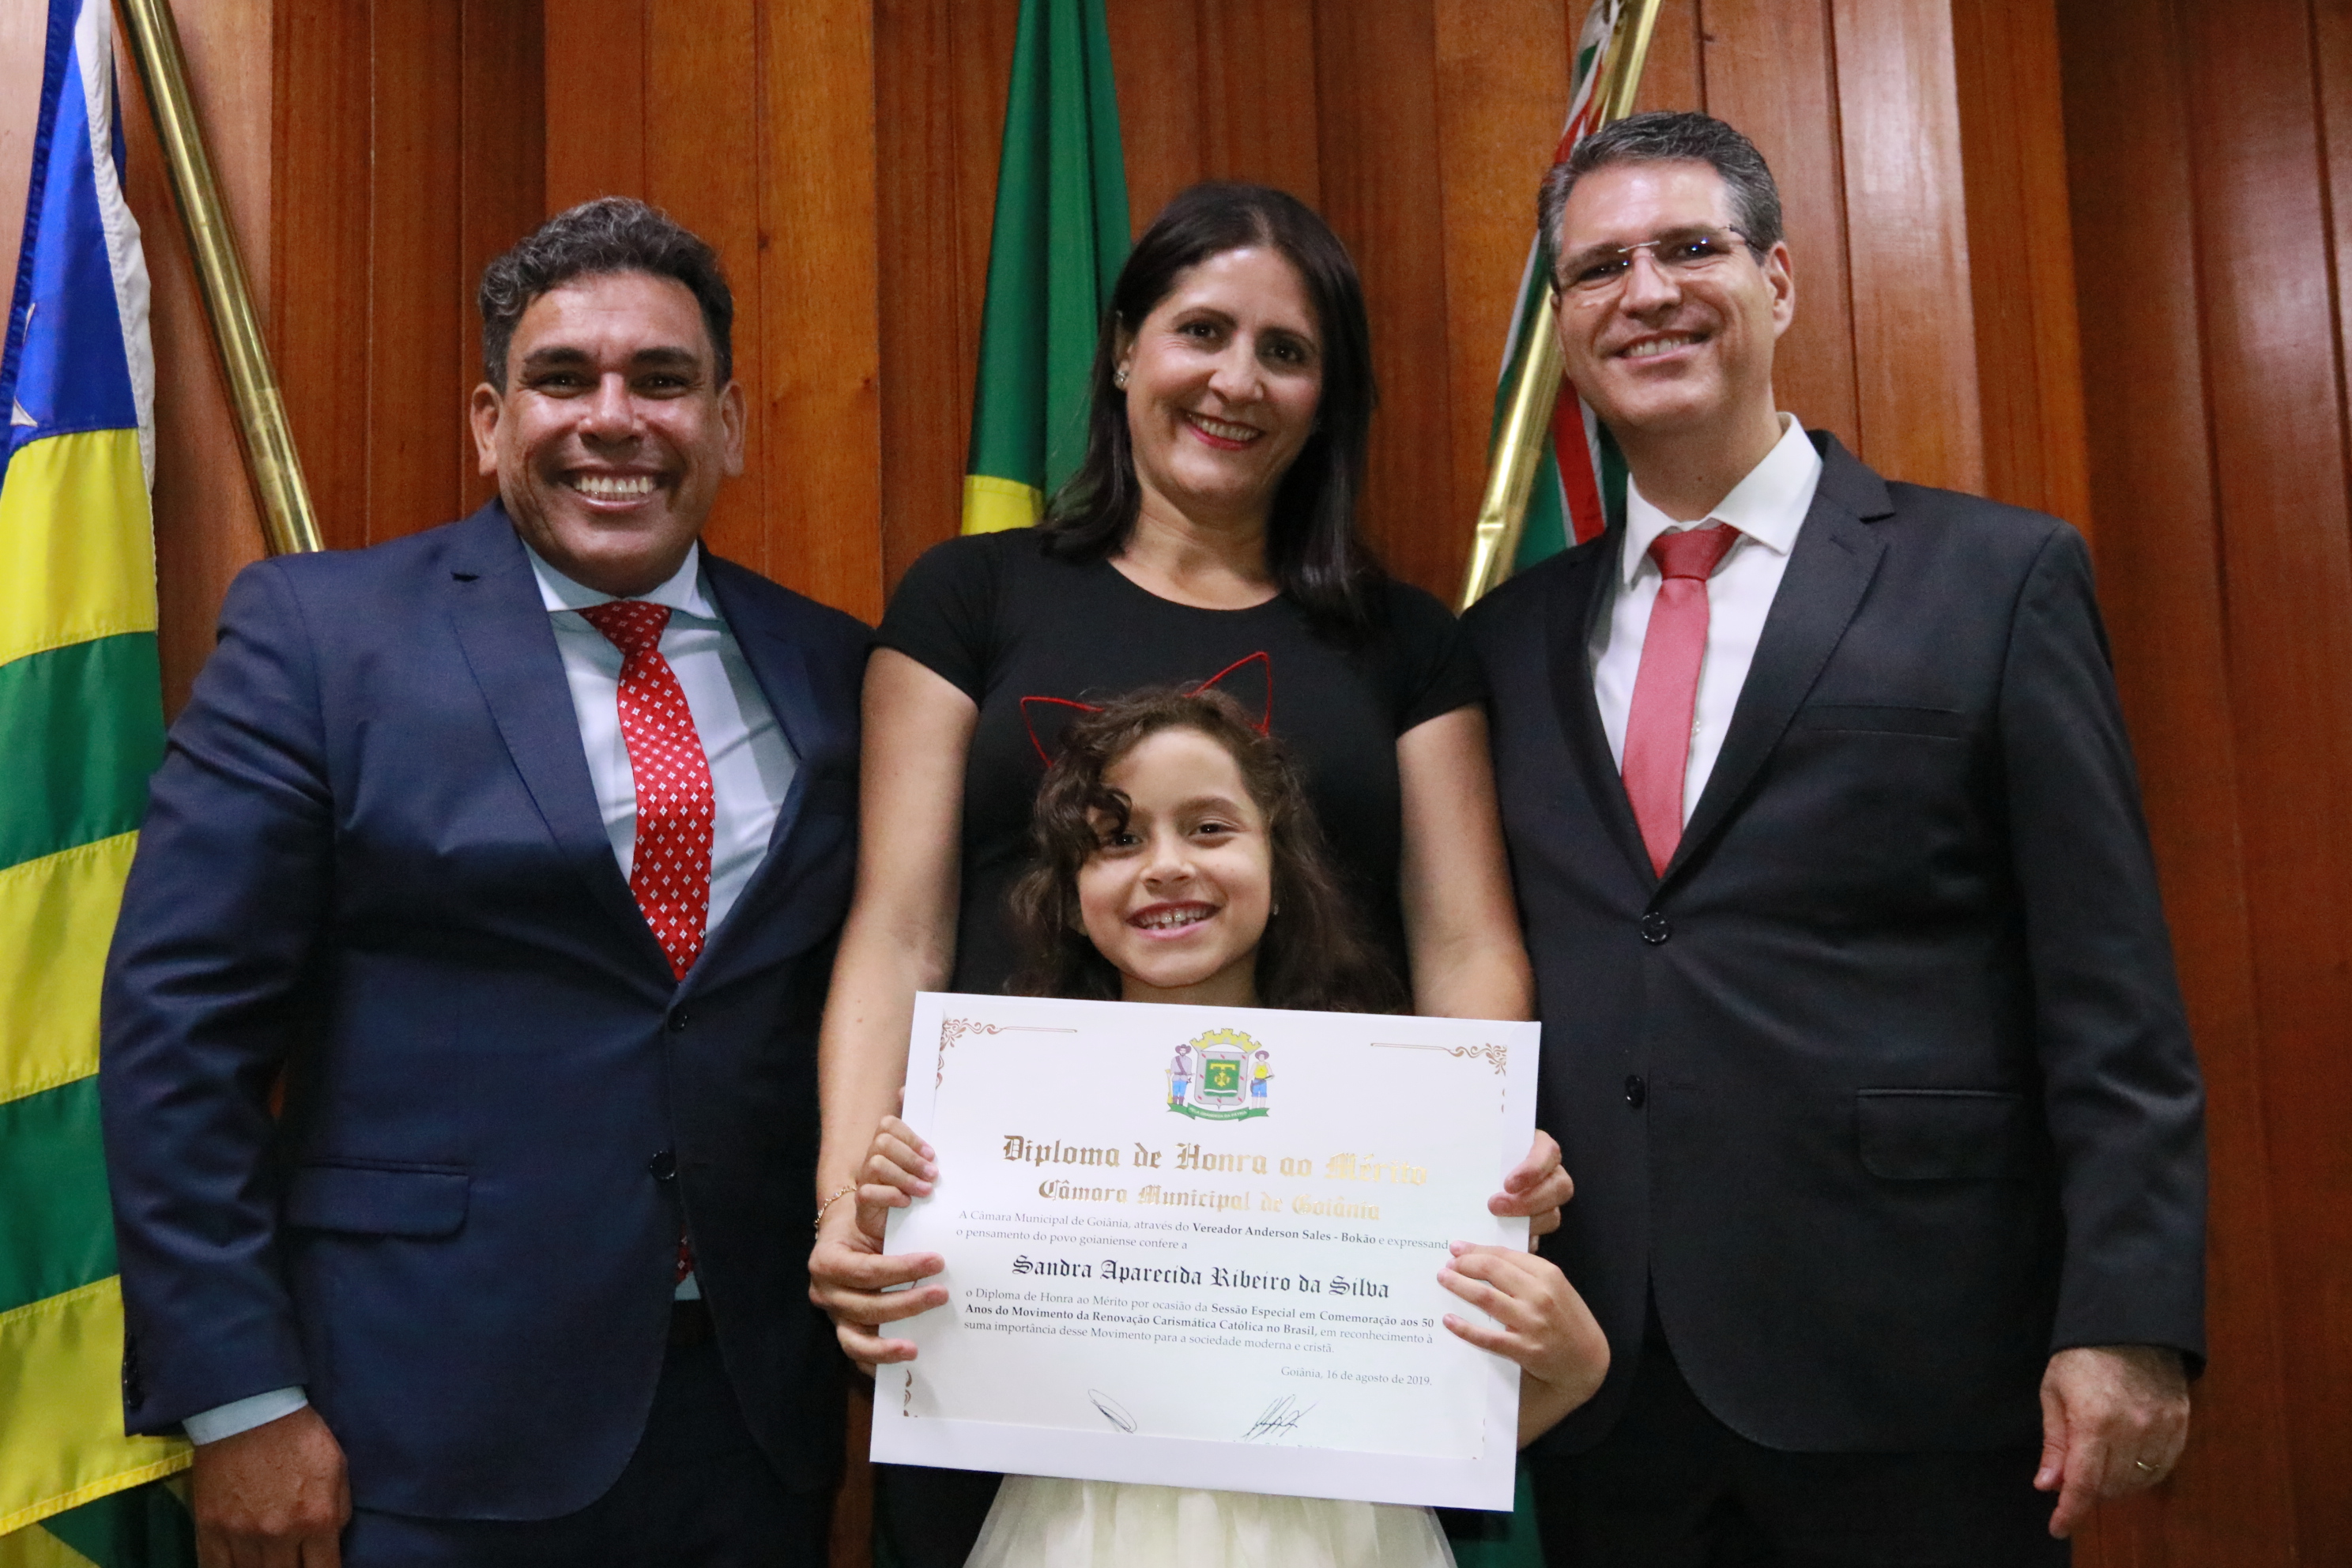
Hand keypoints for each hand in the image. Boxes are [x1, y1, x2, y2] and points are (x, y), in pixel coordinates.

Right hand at [190, 1405, 348, 1567]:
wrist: (250, 1412)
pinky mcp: (210, 1530)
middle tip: (293, 1562)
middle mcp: (281, 1535)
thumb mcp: (337, 1467)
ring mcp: (242, 1536)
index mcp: (317, 1519)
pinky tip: (239, 1567)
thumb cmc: (300, 1435)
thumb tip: (332, 1540)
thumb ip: (338, 1510)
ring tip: (269, 1562)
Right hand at [808, 1117, 950, 1371]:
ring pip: (857, 1330)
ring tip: (930, 1318)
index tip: (933, 1249)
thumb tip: (905, 1090)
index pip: (860, 1263)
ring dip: (895, 1327)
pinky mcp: (850, 1334)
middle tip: (942, 1280)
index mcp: (829, 1252)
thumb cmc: (872, 1212)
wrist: (850, 1237)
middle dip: (903, 1290)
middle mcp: (826, 1286)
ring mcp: (836, 1313)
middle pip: (861, 1298)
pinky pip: (859, 1353)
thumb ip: (888, 1149)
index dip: (896, 1260)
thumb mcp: (876, 1187)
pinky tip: (912, 1354)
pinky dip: (881, 1356)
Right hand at [854, 1115, 937, 1245]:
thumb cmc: (912, 1197)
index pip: (889, 1125)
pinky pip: (868, 1192)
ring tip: (925, 1191)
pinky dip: (891, 1195)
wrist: (896, 1229)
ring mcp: (865, 1180)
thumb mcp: (922, 1175)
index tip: (931, 1154)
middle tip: (932, 1175)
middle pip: (883, 1143)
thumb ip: (928, 1160)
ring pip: (876, 1165)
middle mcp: (872, 1160)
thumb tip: (941, 1150)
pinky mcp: (861, 1202)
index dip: (910, 1136)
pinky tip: (906, 1202)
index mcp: (886, 1149)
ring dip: (905, 1177)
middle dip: (911, 1158)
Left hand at [1438, 1241, 1608, 1446]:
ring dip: (1459, 1286)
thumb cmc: (1568, 1321)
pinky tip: (1449, 1320)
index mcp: (1549, 1275)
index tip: (1457, 1248)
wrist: (1587, 1361)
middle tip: (1447, 1264)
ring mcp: (1532, 1323)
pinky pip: (1487, 1337)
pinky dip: (1464, 1328)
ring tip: (1444, 1279)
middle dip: (1464, 1264)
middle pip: (1492, 1271)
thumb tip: (1491, 1257)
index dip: (1477, 1250)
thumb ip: (1529, 1272)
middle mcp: (1540, 1296)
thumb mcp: (1557, 1288)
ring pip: (1485, 1297)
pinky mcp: (1524, 1349)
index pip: (1504, 1255)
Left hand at [1488, 1129, 1572, 1238]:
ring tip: (1496, 1223)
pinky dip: (1523, 1240)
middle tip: (1495, 1206)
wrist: (1473, 1168)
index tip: (1508, 1183)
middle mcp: (1551, 1173)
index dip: (1533, 1169)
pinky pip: (1538, 1237)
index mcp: (1539, 1147)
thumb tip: (1477, 1130)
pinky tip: (1503, 1242)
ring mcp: (1548, 1200)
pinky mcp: (1537, 1224)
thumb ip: (1485, 1139)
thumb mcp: (1484, 1140)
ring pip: (1553, 1215)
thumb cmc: (1480, 1150)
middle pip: (1560, 1188)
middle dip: (1528, 1201)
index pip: (1548, 1153)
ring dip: (1527, 1222)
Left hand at [2035, 1344, 2189, 1537]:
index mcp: (2095, 1421)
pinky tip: (2126, 1464)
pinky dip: (2142, 1474)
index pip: (2083, 1483)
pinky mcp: (2180, 1423)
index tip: (2058, 1527)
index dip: (2070, 1512)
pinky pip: (2163, 1466)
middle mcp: (2132, 1429)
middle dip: (2089, 1493)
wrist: (2128, 1322)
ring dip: (2116, 1486)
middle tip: (2072, 1482)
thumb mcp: (2054, 1393)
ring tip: (2098, 1470)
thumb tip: (2048, 1485)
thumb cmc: (2081, 1355)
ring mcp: (2161, 1428)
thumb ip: (2055, 1443)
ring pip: (2139, 1481)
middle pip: (2111, 1486)